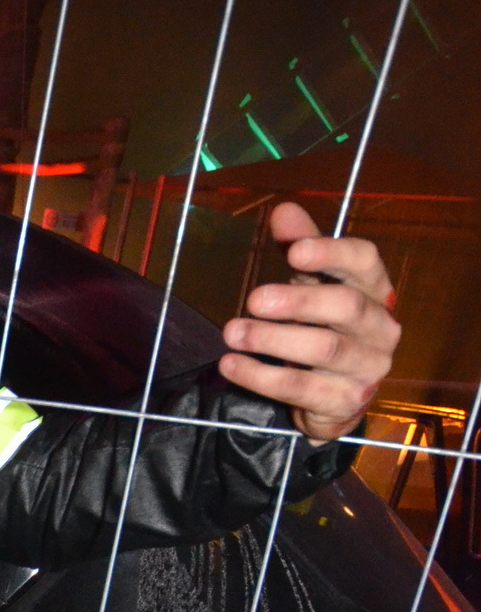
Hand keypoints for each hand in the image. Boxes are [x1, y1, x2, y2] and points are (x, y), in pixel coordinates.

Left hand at [218, 202, 400, 445]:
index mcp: (375, 289)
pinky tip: (231, 364)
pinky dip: (261, 376)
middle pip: (346, 307)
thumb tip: (283, 210)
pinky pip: (301, 389)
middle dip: (297, 301)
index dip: (332, 254)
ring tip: (231, 331)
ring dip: (272, 340)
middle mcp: (381, 327)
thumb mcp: (311, 282)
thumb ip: (300, 245)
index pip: (365, 262)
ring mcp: (368, 367)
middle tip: (253, 299)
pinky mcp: (345, 401)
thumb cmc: (323, 324)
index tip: (294, 252)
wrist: (333, 395)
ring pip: (324, 349)